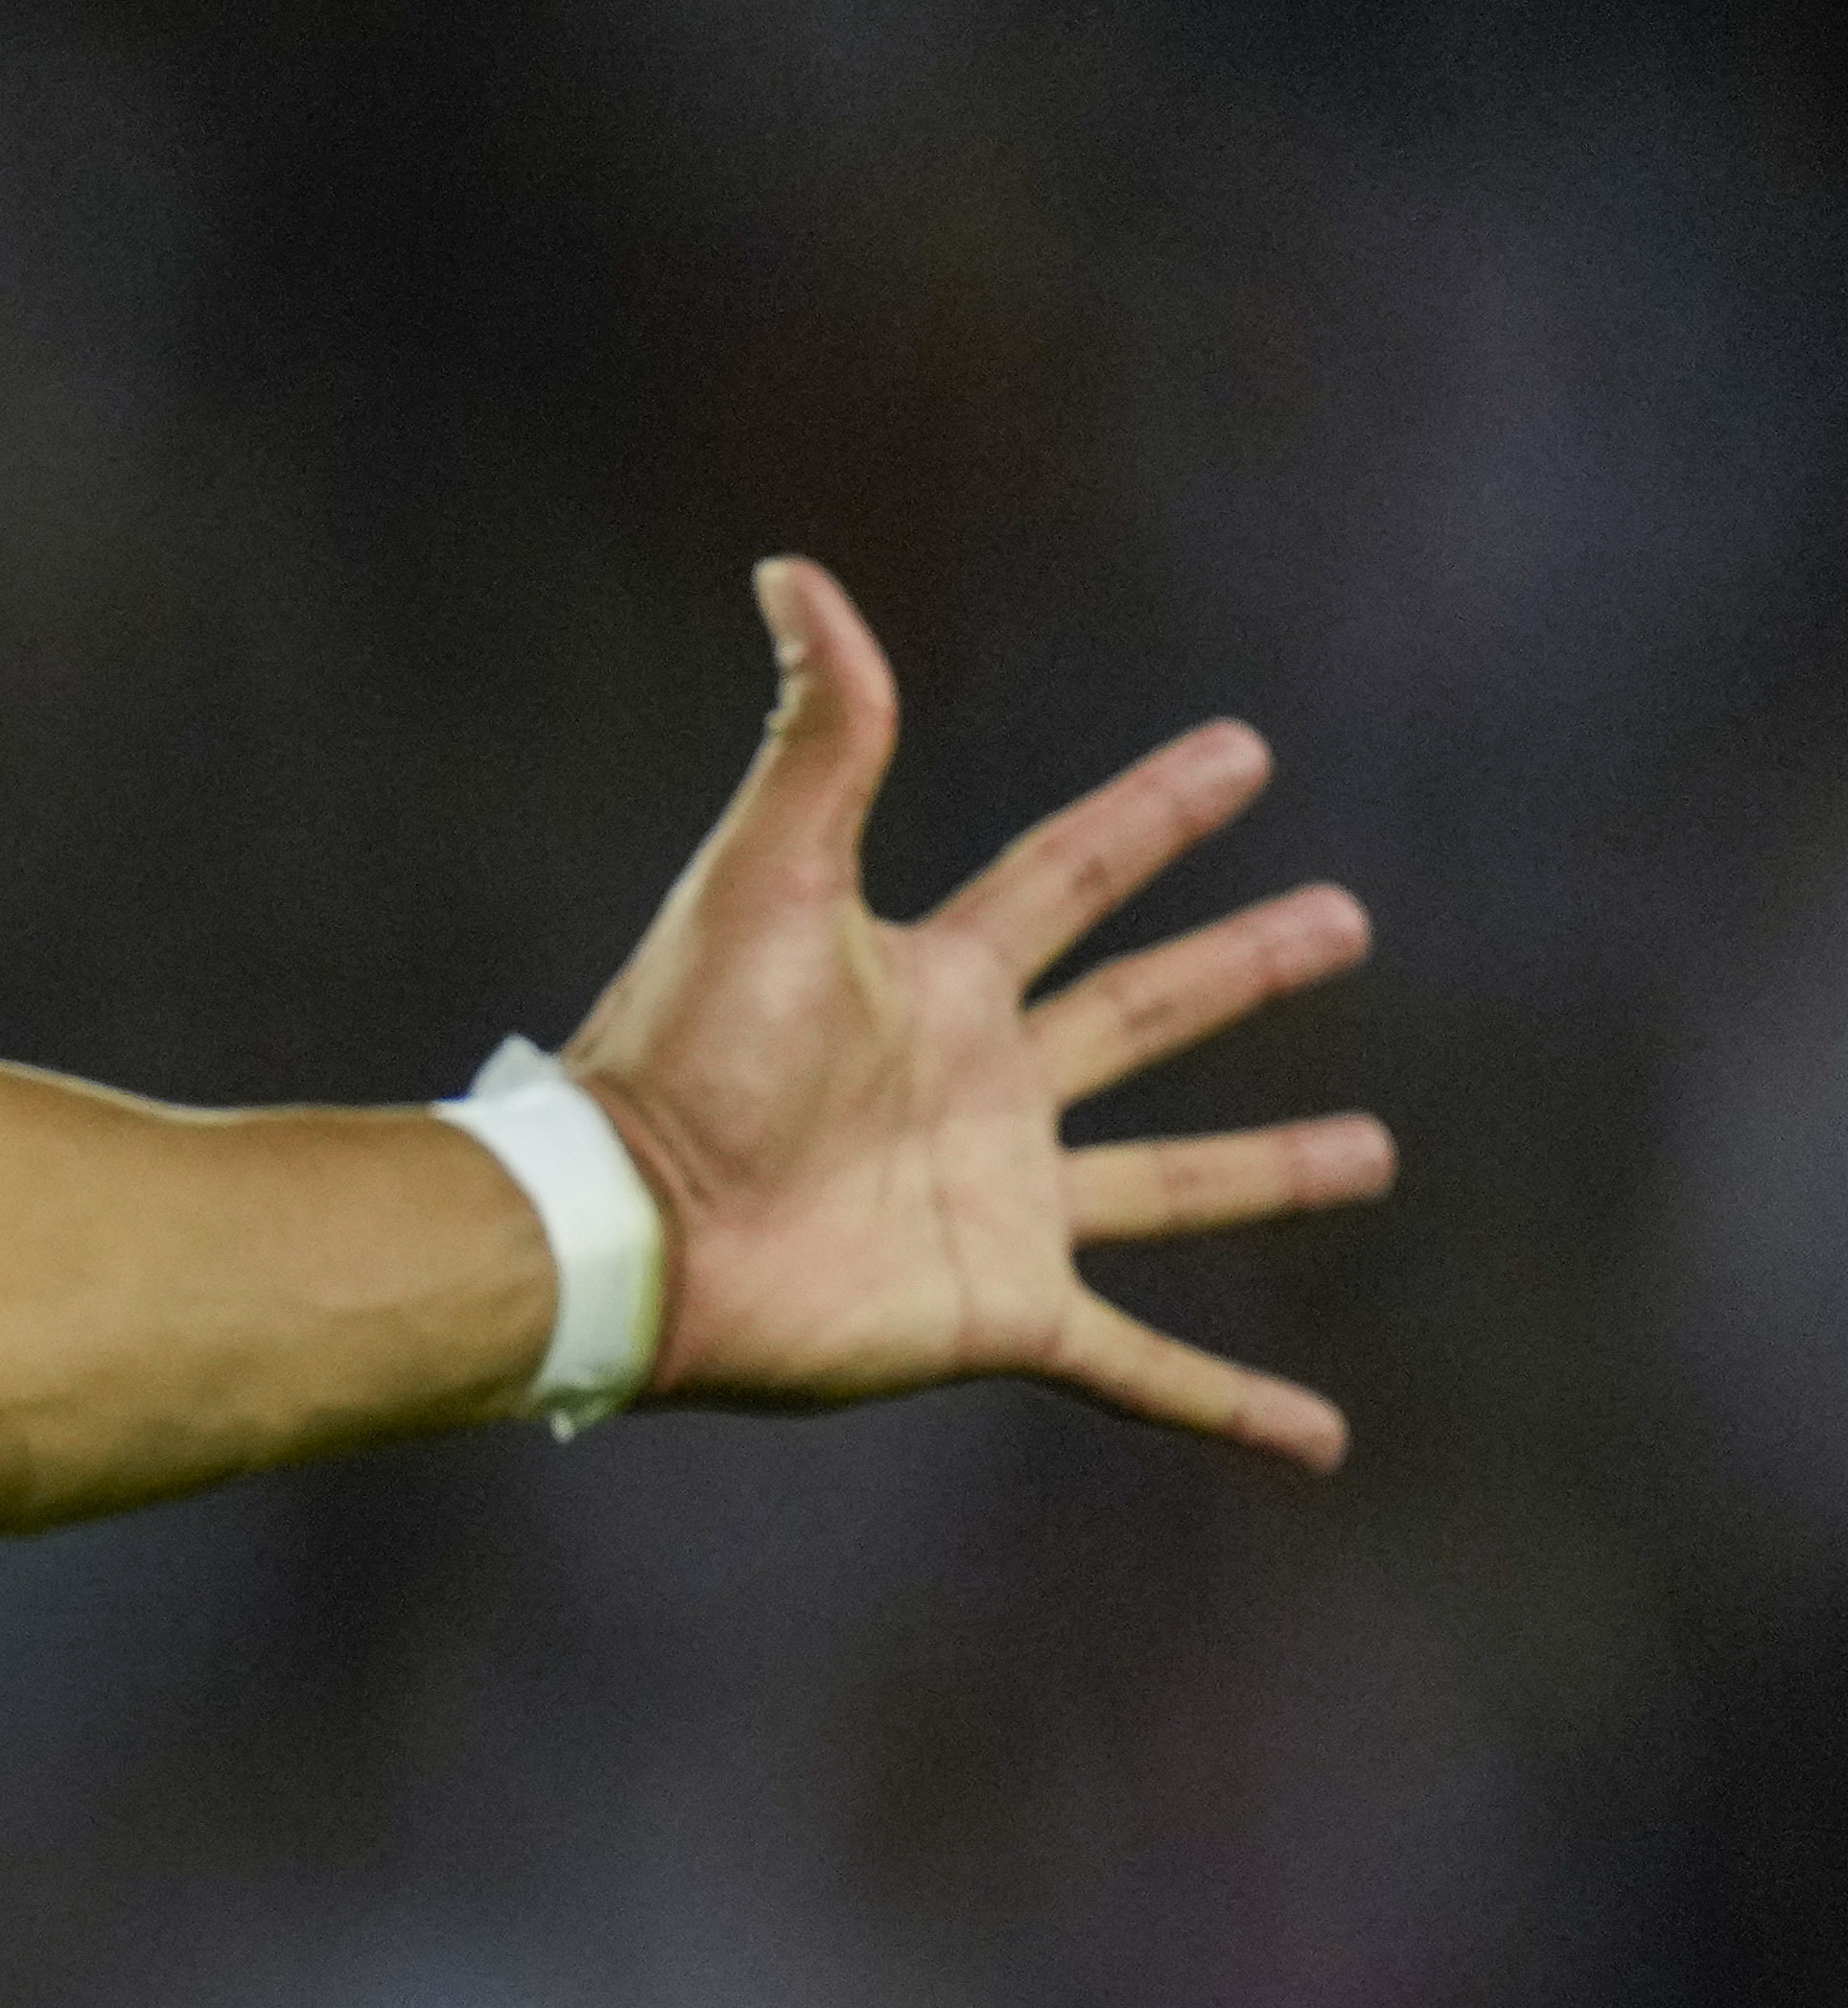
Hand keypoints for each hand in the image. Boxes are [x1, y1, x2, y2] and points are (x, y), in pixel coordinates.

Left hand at [564, 559, 1391, 1468]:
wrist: (634, 1224)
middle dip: (1241, 967)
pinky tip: (1316, 1437)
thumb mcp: (767, 875)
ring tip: (1374, 1151)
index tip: (1244, 753)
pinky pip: (1144, 1367)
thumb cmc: (682, 1049)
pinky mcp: (1002, 1309)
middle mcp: (982, 1084)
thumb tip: (793, 569)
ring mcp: (1001, 1200)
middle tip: (1344, 920)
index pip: (1072, 873)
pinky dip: (1228, 1403)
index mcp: (937, 979)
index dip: (1155, 812)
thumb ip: (816, 734)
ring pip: (1169, 1180)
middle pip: (1141, 1011)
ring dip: (1269, 1166)